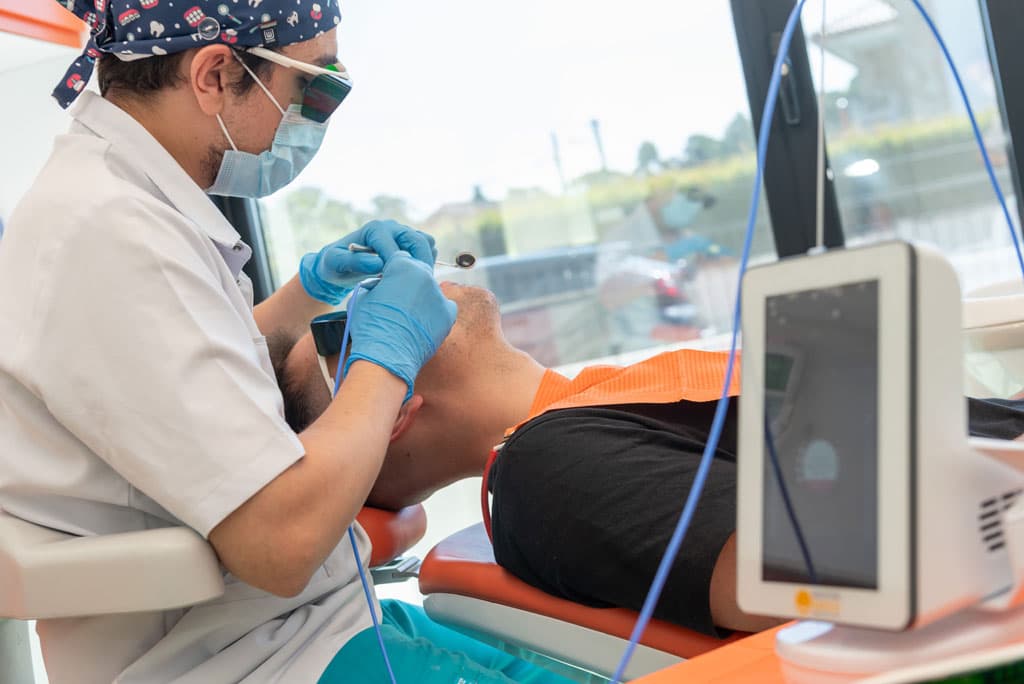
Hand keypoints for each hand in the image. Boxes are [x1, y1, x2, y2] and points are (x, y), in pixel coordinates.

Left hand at [299, 220, 437, 303]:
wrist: (340, 265)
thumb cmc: (335, 264)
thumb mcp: (335, 263)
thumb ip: (354, 262)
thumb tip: (377, 263)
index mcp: (375, 229)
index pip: (396, 247)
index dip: (396, 267)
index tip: (392, 285)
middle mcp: (392, 227)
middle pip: (418, 242)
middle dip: (416, 264)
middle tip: (406, 285)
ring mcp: (403, 234)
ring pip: (427, 245)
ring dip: (423, 263)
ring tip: (408, 281)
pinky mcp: (410, 243)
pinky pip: (429, 250)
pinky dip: (426, 262)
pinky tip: (412, 277)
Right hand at [344, 253, 456, 398]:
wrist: (387, 357)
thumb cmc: (371, 328)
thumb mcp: (363, 296)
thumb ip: (377, 283)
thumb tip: (383, 284)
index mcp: (403, 266)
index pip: (400, 259)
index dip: (392, 271)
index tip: (389, 283)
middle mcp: (425, 275)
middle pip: (418, 271)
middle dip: (409, 282)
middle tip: (399, 300)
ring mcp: (439, 294)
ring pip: (431, 289)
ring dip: (422, 297)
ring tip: (409, 316)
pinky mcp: (449, 313)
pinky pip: (444, 306)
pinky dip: (436, 312)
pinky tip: (422, 322)